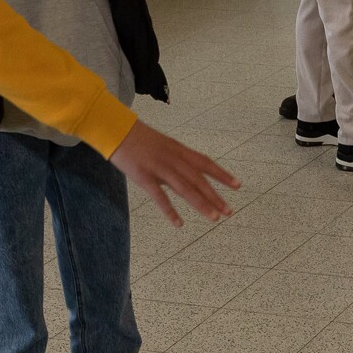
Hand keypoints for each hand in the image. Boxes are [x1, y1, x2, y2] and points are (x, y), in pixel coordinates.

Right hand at [107, 119, 237, 227]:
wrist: (115, 128)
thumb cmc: (138, 139)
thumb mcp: (163, 145)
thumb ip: (177, 160)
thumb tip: (190, 176)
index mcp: (178, 150)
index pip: (205, 163)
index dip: (222, 174)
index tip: (238, 185)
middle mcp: (172, 158)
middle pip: (199, 179)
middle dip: (215, 196)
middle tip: (229, 212)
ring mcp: (158, 167)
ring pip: (184, 188)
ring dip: (201, 204)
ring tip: (214, 218)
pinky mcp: (143, 176)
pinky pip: (159, 196)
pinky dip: (170, 211)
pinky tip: (179, 224)